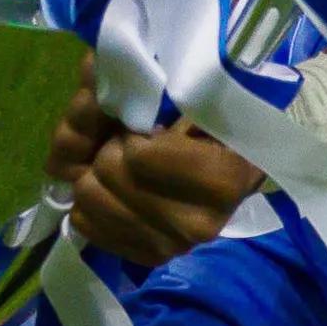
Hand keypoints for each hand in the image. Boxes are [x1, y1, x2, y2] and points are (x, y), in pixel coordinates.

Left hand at [45, 71, 263, 267]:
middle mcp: (198, 224)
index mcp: (220, 178)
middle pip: (107, 173)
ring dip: (96, 174)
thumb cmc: (215, 119)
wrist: (240, 166)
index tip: (148, 125)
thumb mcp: (188, 91)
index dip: (132, 131)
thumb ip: (141, 79)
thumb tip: (94, 67)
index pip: (137, 155)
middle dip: (110, 147)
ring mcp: (172, 246)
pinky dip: (91, 202)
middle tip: (130, 141)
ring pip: (88, 200)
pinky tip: (115, 190)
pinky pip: (86, 226)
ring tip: (123, 165)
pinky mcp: (148, 257)